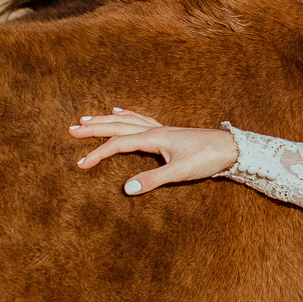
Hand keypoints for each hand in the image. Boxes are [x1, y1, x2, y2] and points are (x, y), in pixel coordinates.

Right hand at [70, 108, 239, 192]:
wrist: (231, 148)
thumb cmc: (207, 159)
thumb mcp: (179, 173)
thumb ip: (152, 180)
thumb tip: (125, 189)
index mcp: (154, 138)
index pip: (118, 144)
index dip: (97, 153)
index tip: (80, 164)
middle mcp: (155, 129)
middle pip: (117, 126)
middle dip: (94, 128)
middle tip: (71, 130)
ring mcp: (162, 129)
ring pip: (127, 120)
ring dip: (105, 120)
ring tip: (87, 119)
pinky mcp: (168, 132)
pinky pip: (140, 119)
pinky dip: (125, 116)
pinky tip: (119, 112)